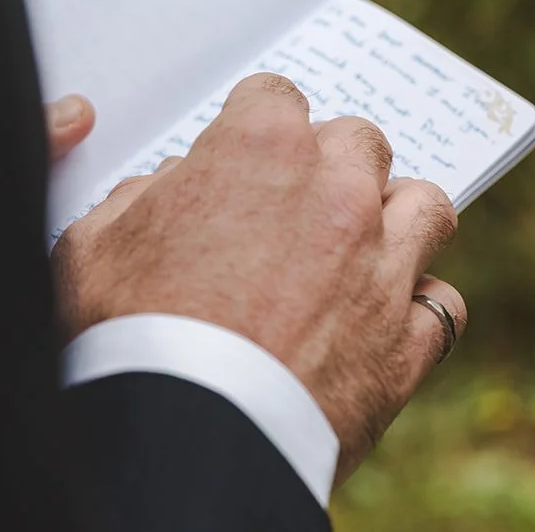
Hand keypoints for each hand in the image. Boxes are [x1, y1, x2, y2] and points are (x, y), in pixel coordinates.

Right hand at [51, 72, 464, 483]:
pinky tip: (387, 323)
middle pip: (359, 142)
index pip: (275, 97)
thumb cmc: (126, 337)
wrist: (182, 437)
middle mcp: (337, 192)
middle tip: (297, 207)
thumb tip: (168, 191)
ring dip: (397, 219)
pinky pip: (441, 304)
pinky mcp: (406, 342)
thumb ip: (139, 200)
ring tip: (364, 249)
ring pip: (426, 207)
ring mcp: (383, 264)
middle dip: (331, 166)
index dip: (254, 129)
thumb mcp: (93, 247)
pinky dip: (418, 309)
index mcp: (261, 148)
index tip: (245, 159)